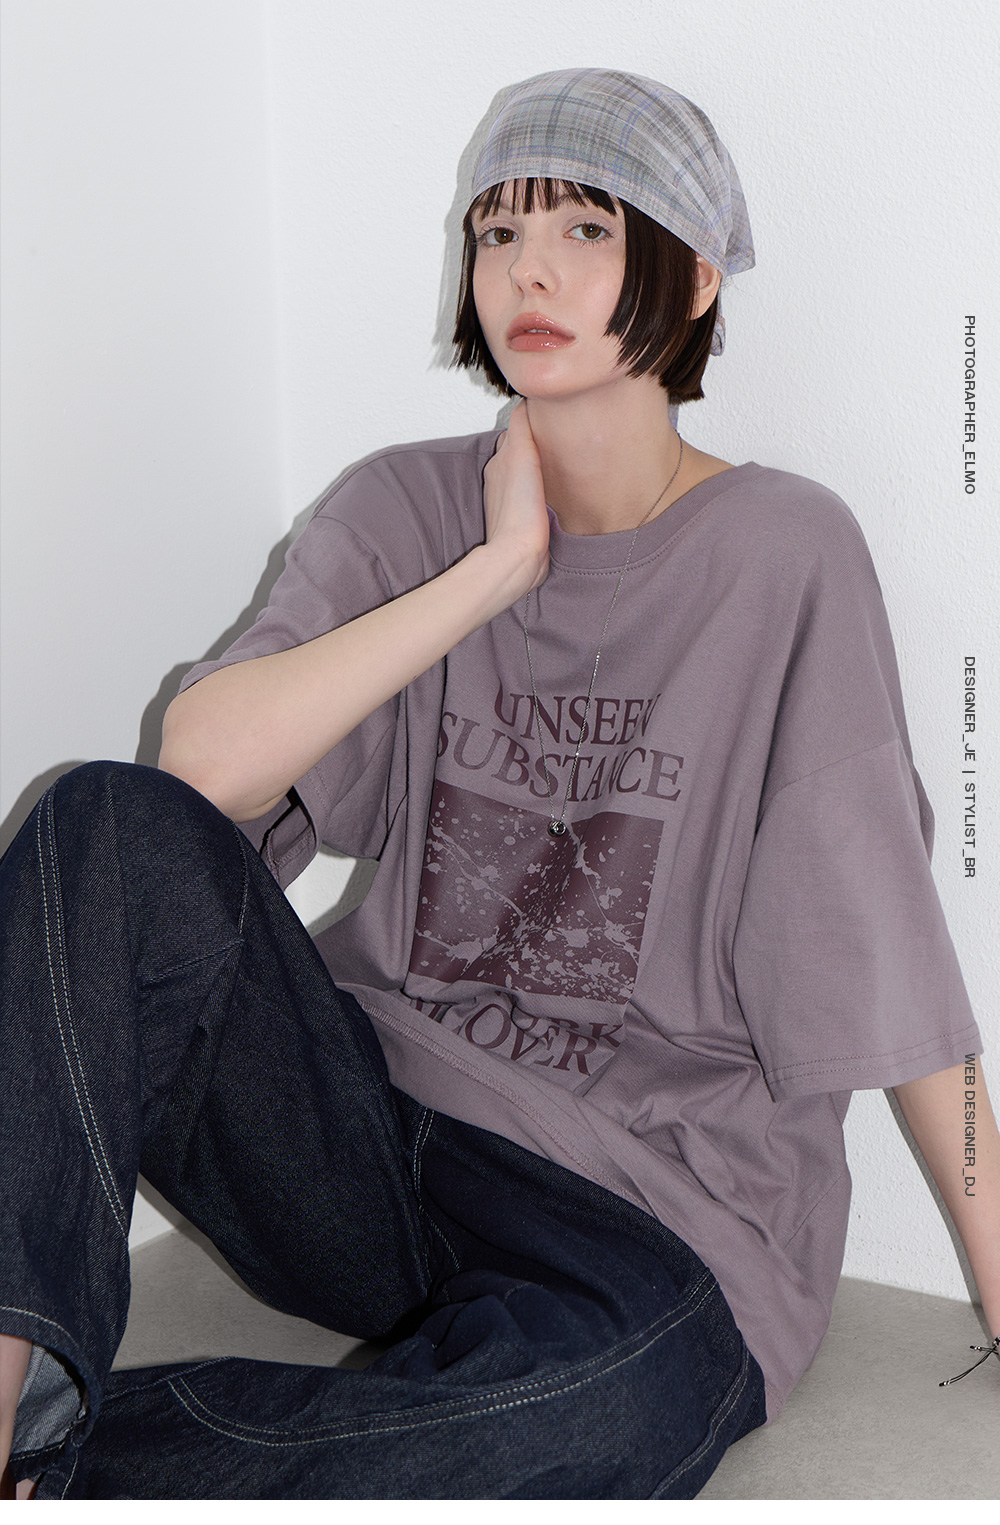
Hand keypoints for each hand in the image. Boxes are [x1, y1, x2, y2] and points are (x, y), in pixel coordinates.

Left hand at [482, 401, 549, 595]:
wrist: (519, 555)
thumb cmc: (519, 510)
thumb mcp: (520, 456)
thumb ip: (522, 428)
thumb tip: (526, 402)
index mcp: (500, 462)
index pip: (517, 429)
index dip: (533, 419)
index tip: (551, 410)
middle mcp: (502, 478)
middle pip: (522, 448)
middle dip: (538, 439)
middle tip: (561, 431)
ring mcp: (513, 499)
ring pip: (529, 470)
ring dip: (543, 462)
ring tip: (564, 456)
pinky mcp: (527, 518)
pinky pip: (536, 492)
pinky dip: (545, 484)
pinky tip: (559, 486)